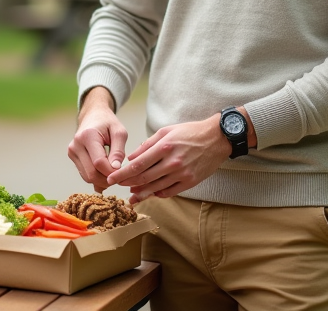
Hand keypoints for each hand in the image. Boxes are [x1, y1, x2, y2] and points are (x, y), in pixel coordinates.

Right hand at [67, 87, 127, 192]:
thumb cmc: (108, 123)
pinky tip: (106, 172)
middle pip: (91, 174)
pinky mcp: (73, 157)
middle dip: (107, 179)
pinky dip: (96, 177)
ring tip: (114, 172)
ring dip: (102, 180)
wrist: (93, 115)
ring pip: (87, 177)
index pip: (99, 162)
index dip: (112, 171)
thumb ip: (118, 151)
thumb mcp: (119, 132)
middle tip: (120, 176)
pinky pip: (85, 174)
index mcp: (87, 136)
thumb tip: (116, 169)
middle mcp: (76, 145)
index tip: (123, 171)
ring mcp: (72, 152)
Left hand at [106, 115, 229, 203]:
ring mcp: (182, 173)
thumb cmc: (190, 132)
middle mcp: (172, 162)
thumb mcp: (166, 131)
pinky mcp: (190, 181)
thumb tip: (131, 158)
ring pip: (155, 188)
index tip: (111, 179)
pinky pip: (169, 192)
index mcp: (165, 147)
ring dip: (141, 193)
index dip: (122, 174)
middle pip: (144, 178)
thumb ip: (147, 145)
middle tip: (117, 187)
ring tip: (132, 196)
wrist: (216, 138)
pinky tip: (151, 193)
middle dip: (128, 184)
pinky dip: (158, 194)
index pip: (138, 165)